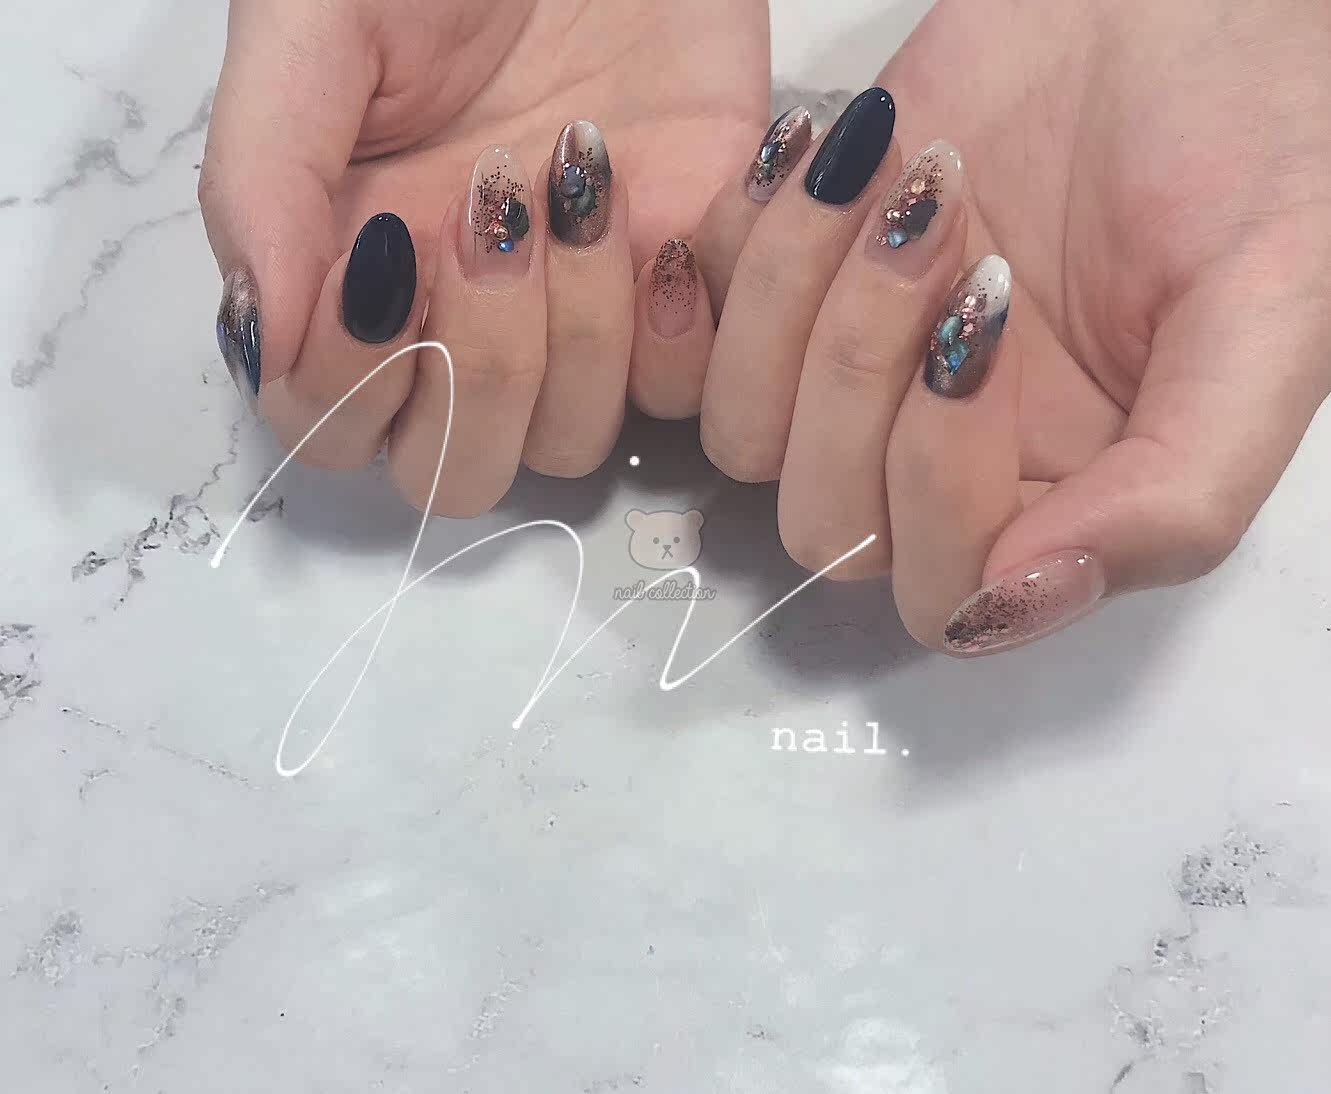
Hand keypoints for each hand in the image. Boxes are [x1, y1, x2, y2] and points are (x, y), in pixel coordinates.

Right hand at [201, 0, 766, 511]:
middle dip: (477, 367)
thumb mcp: (316, 25)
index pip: (330, 428)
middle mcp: (460, 323)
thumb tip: (262, 339)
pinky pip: (686, 390)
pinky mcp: (681, 294)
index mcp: (353, 272)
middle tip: (491, 216)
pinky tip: (669, 217)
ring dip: (579, 326)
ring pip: (569, 442)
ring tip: (582, 175)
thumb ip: (263, 178)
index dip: (354, 381)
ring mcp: (576, 320)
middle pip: (454, 470)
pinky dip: (680, 318)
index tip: (390, 249)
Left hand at [645, 0, 1330, 654]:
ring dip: (797, 294)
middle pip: (824, 523)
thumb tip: (1016, 602)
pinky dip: (744, 231)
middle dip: (863, 367)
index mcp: (1060, 499)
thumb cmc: (1247, 133)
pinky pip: (695, 322)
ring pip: (744, 433)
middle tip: (949, 217)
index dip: (938, 477)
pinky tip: (827, 144)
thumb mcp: (1269, 314)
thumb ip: (1178, 491)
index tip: (996, 312)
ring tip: (905, 170)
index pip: (941, 591)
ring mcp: (858, 379)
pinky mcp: (793, 291)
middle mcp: (946, 461)